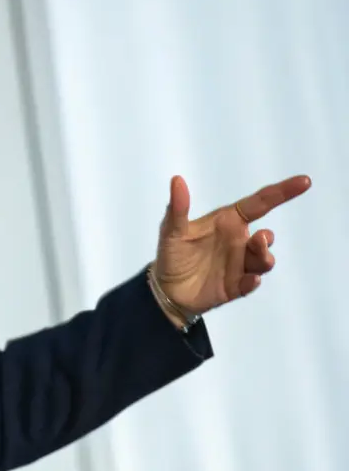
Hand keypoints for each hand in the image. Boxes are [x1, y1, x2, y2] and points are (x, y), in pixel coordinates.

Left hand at [154, 173, 310, 318]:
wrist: (166, 291)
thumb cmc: (172, 255)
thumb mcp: (171, 231)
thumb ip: (178, 208)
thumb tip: (176, 179)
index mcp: (228, 222)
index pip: (260, 203)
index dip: (282, 192)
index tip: (305, 181)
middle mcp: (239, 242)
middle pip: (265, 237)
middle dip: (267, 239)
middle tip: (259, 239)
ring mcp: (239, 264)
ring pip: (264, 260)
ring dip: (264, 258)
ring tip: (256, 262)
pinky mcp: (236, 286)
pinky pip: (251, 283)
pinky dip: (253, 281)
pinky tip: (250, 280)